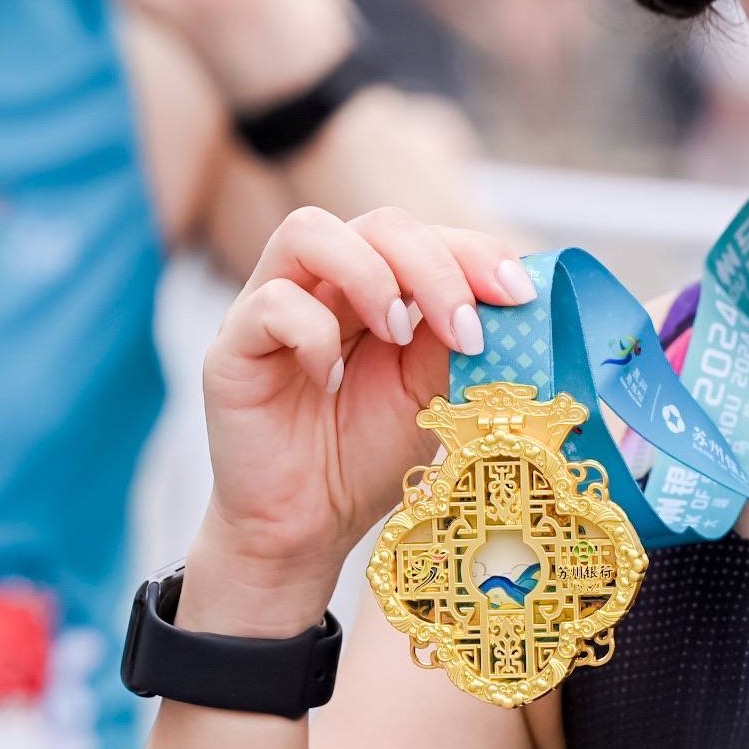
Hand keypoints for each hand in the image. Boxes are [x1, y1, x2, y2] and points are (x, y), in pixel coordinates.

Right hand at [188, 207, 535, 629]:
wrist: (309, 525)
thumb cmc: (367, 454)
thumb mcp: (432, 392)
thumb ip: (457, 341)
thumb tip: (513, 301)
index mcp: (375, 287)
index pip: (422, 234)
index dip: (473, 251)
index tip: (516, 295)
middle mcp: (321, 284)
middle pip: (377, 223)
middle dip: (435, 266)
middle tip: (465, 330)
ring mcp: (269, 307)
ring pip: (308, 231)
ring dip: (371, 276)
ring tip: (398, 335)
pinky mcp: (231, 347)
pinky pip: (270, 303)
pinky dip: (312, 333)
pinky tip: (332, 380)